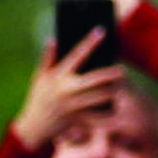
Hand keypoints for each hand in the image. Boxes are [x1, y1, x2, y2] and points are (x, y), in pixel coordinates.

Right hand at [10, 27, 121, 154]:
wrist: (34, 127)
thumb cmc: (38, 98)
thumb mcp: (39, 76)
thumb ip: (47, 58)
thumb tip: (53, 39)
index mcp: (58, 75)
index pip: (77, 54)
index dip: (90, 41)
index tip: (102, 31)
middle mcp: (67, 90)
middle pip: (96, 78)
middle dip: (111, 73)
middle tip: (123, 70)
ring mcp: (74, 106)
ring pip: (100, 97)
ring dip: (113, 91)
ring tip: (122, 87)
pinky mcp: (79, 120)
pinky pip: (98, 115)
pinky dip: (109, 111)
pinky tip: (117, 106)